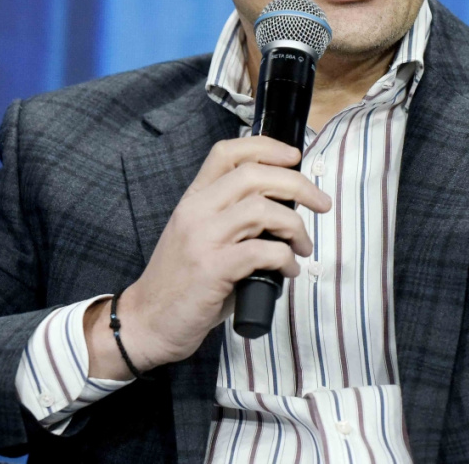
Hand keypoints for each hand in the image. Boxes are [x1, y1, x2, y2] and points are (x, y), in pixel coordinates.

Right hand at [84, 136, 330, 378]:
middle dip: (298, 185)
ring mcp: (203, 239)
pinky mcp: (212, 270)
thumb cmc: (182, 282)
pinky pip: (263, 252)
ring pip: (262, 210)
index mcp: (193, 199)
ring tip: (303, 246)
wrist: (147, 321)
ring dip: (295, 227)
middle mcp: (196, 211)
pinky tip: (289, 270)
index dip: (267, 147)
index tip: (295, 157)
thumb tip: (286, 210)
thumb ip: (233, 218)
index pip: (228, 152)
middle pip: (254, 175)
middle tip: (321, 203)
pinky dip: (286, 259)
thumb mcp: (200, 236)